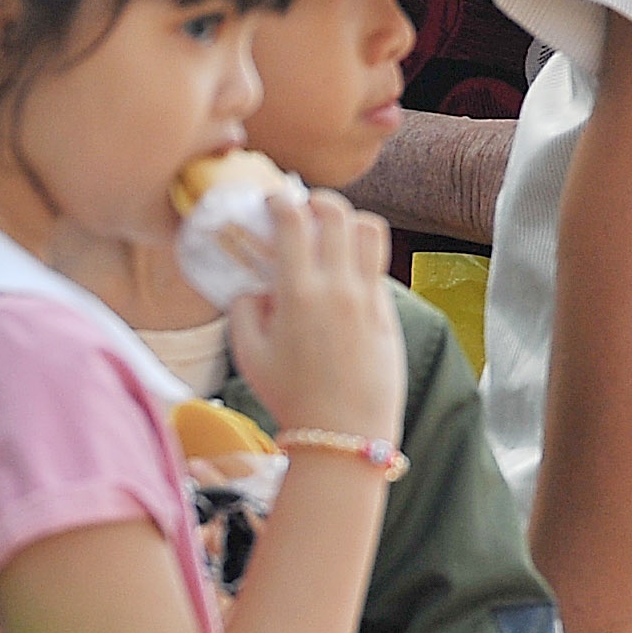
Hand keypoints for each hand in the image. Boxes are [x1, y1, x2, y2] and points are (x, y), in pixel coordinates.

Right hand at [224, 187, 401, 448]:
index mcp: (299, 293)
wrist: (343, 431)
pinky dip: (359, 256)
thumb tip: (255, 289)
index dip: (280, 202)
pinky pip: (376, 265)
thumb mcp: (247, 353)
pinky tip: (342, 272)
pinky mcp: (387, 312)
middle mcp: (339, 287)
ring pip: (371, 230)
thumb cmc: (289, 395)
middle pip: (339, 213)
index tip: (272, 202)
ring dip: (349, 221)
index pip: (295, 222)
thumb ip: (244, 310)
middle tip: (303, 208)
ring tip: (332, 232)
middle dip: (318, 200)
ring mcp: (369, 298)